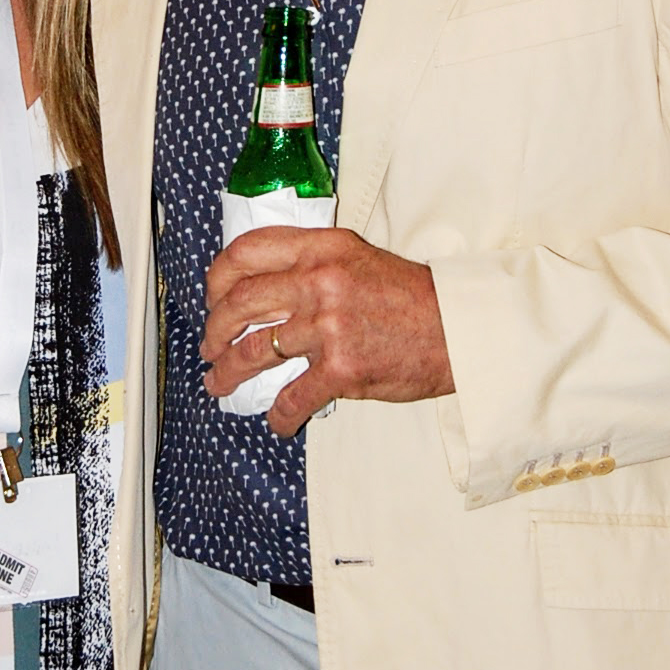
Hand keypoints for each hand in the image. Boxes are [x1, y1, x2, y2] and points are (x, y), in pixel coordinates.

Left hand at [201, 227, 453, 438]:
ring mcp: (329, 326)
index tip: (212, 298)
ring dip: (228, 373)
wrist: (458, 330)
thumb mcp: (357, 259)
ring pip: (254, 352)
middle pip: (239, 303)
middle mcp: (320, 281)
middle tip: (211, 346)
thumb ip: (312, 264)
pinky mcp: (342, 368)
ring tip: (220, 384)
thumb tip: (261, 287)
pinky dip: (278, 415)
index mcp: (322, 248)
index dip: (217, 278)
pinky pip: (291, 397)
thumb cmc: (410, 298)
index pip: (246, 251)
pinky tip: (277, 421)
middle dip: (214, 330)